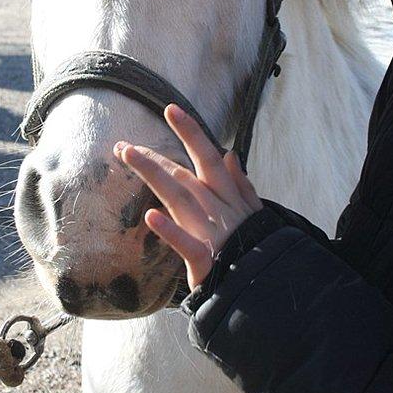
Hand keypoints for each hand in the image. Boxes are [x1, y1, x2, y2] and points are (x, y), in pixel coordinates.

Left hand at [113, 103, 262, 290]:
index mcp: (228, 196)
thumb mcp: (255, 211)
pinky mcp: (205, 259)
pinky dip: (170, 230)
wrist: (269, 284)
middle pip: (182, 175)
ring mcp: (211, 231)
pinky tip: (151, 216)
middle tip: (122, 145)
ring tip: (128, 155)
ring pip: (179, 197)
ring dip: (154, 174)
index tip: (170, 108)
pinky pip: (186, 243)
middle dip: (153, 157)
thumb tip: (231, 154)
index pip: (207, 156)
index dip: (190, 131)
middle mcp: (217, 207)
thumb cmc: (258, 247)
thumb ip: (241, 183)